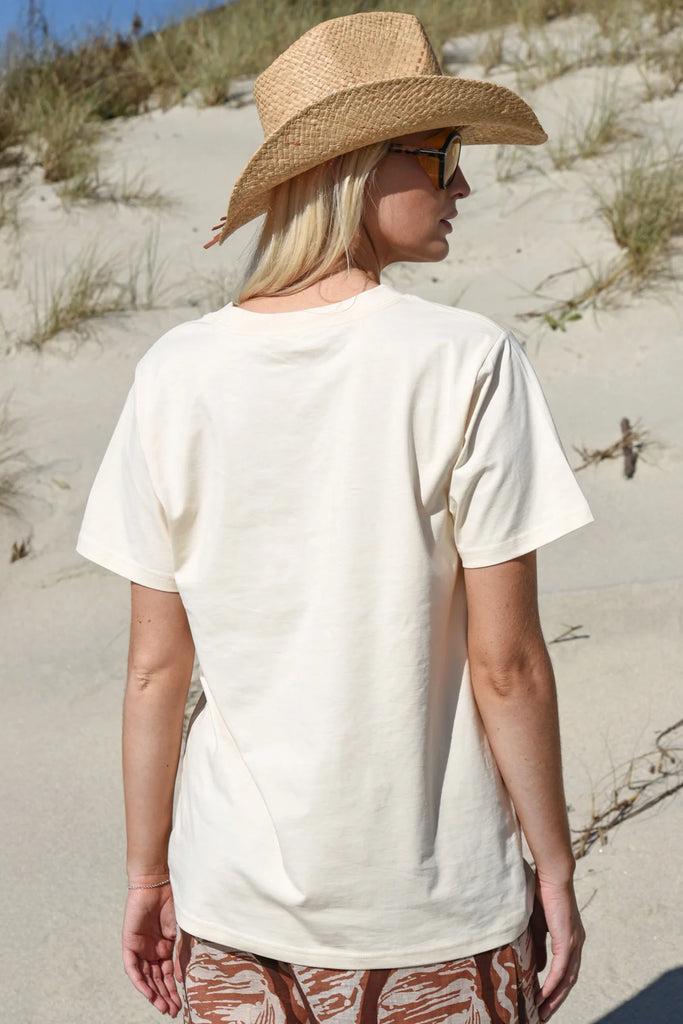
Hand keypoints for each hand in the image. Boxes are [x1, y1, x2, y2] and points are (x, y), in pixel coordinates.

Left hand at [122, 883, 181, 1016]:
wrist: (156, 883)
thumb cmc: (172, 902)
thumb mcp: (180, 931)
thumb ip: (180, 953)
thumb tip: (180, 977)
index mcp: (165, 947)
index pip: (168, 974)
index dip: (173, 989)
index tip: (181, 1004)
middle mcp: (152, 950)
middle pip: (157, 979)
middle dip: (164, 996)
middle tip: (172, 1011)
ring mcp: (140, 947)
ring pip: (146, 976)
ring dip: (153, 992)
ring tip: (162, 1007)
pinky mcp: (129, 943)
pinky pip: (132, 967)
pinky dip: (140, 980)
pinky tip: (147, 992)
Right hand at [534, 874, 584, 1020]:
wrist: (552, 875)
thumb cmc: (543, 894)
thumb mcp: (539, 925)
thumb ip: (539, 946)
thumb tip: (538, 969)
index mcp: (572, 939)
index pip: (567, 971)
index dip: (557, 989)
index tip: (544, 1002)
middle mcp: (577, 944)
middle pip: (570, 981)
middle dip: (557, 1001)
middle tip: (543, 1016)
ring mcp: (574, 942)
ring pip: (567, 979)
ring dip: (555, 998)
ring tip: (541, 1012)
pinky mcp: (567, 940)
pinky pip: (561, 969)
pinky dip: (552, 984)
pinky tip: (542, 994)